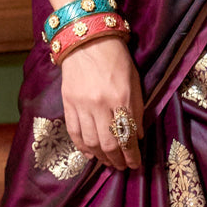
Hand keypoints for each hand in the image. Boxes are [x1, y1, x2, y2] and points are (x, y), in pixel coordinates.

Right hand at [60, 35, 143, 169]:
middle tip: (122, 167)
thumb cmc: (116, 59)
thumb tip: (138, 136)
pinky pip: (74, 131)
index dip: (132, 155)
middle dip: (117, 160)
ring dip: (101, 157)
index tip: (135, 164)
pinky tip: (89, 154)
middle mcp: (101, 105)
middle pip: (108, 144)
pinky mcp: (68, 103)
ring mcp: (82, 105)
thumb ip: (137, 110)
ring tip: (108, 162)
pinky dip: (82, 146)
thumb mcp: (134, 82)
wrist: (87, 39)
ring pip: (91, 142)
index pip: (127, 136)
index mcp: (121, 99)